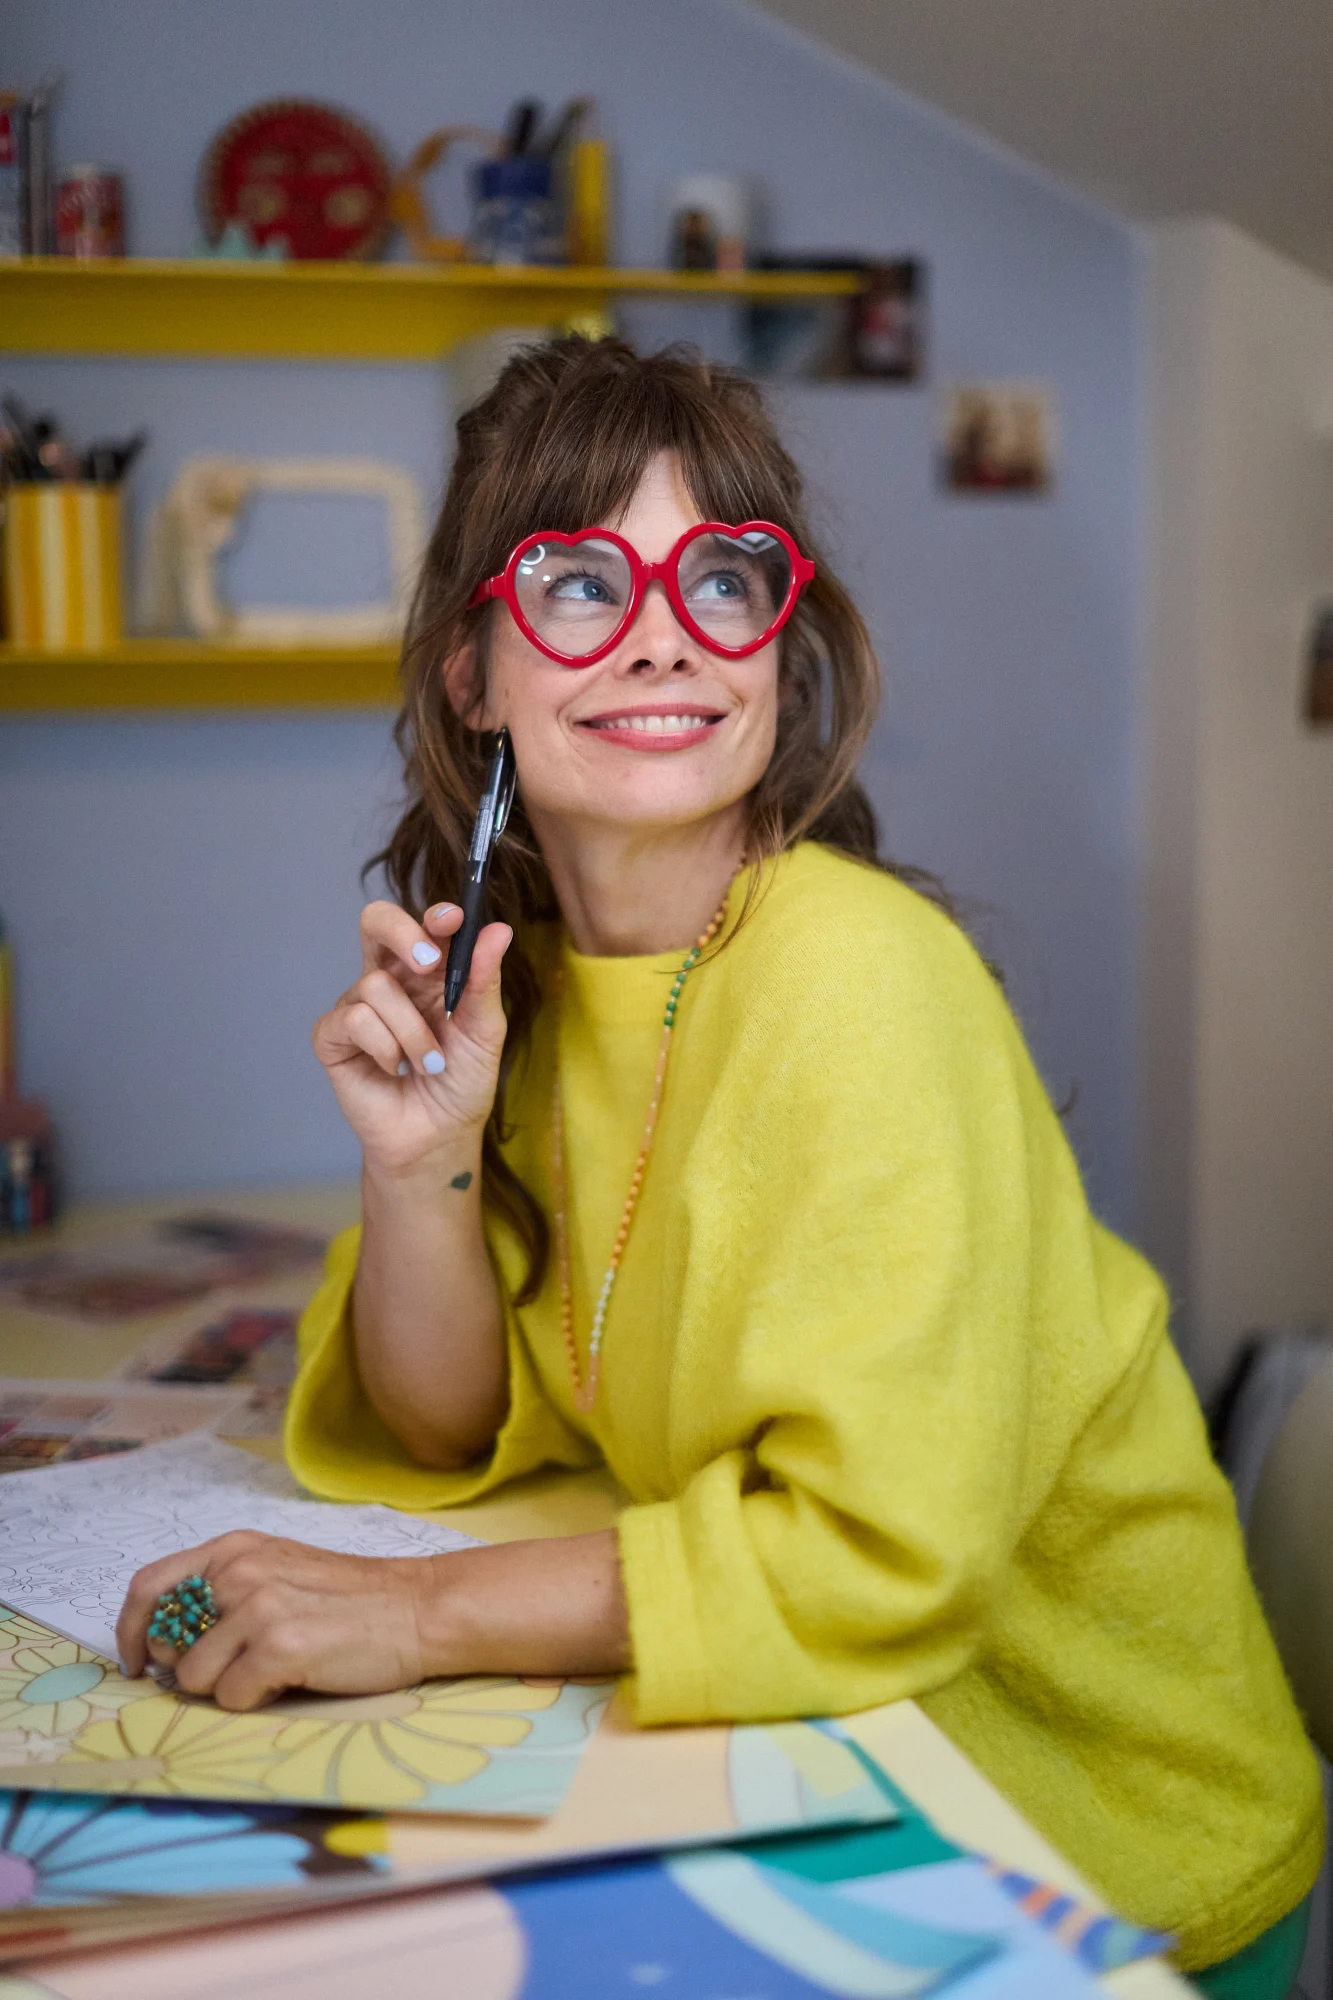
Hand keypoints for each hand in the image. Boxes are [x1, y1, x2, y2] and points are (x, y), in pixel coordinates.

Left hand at [117, 1530, 431, 1710]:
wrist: (418, 1608)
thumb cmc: (350, 1599)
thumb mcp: (279, 1571)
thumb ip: (225, 1590)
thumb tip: (167, 1643)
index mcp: (235, 1548)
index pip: (149, 1586)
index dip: (131, 1632)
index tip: (138, 1663)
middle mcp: (240, 1570)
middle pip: (167, 1642)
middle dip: (190, 1667)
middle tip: (235, 1669)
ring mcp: (260, 1606)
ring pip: (194, 1677)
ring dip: (227, 1687)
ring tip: (273, 1670)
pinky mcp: (281, 1645)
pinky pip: (230, 1697)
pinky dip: (255, 1700)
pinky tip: (291, 1679)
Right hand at [312, 900, 510, 1178]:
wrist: (439, 1137)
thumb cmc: (462, 1082)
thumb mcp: (485, 1031)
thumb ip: (485, 981)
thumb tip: (499, 929)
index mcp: (428, 971)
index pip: (423, 925)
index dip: (434, 914)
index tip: (452, 920)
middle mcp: (390, 980)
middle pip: (376, 922)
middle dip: (402, 933)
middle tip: (429, 964)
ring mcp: (358, 1006)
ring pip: (376, 986)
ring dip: (412, 1032)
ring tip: (429, 1063)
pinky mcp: (334, 1038)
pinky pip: (354, 1020)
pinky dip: (385, 1049)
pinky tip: (396, 1070)